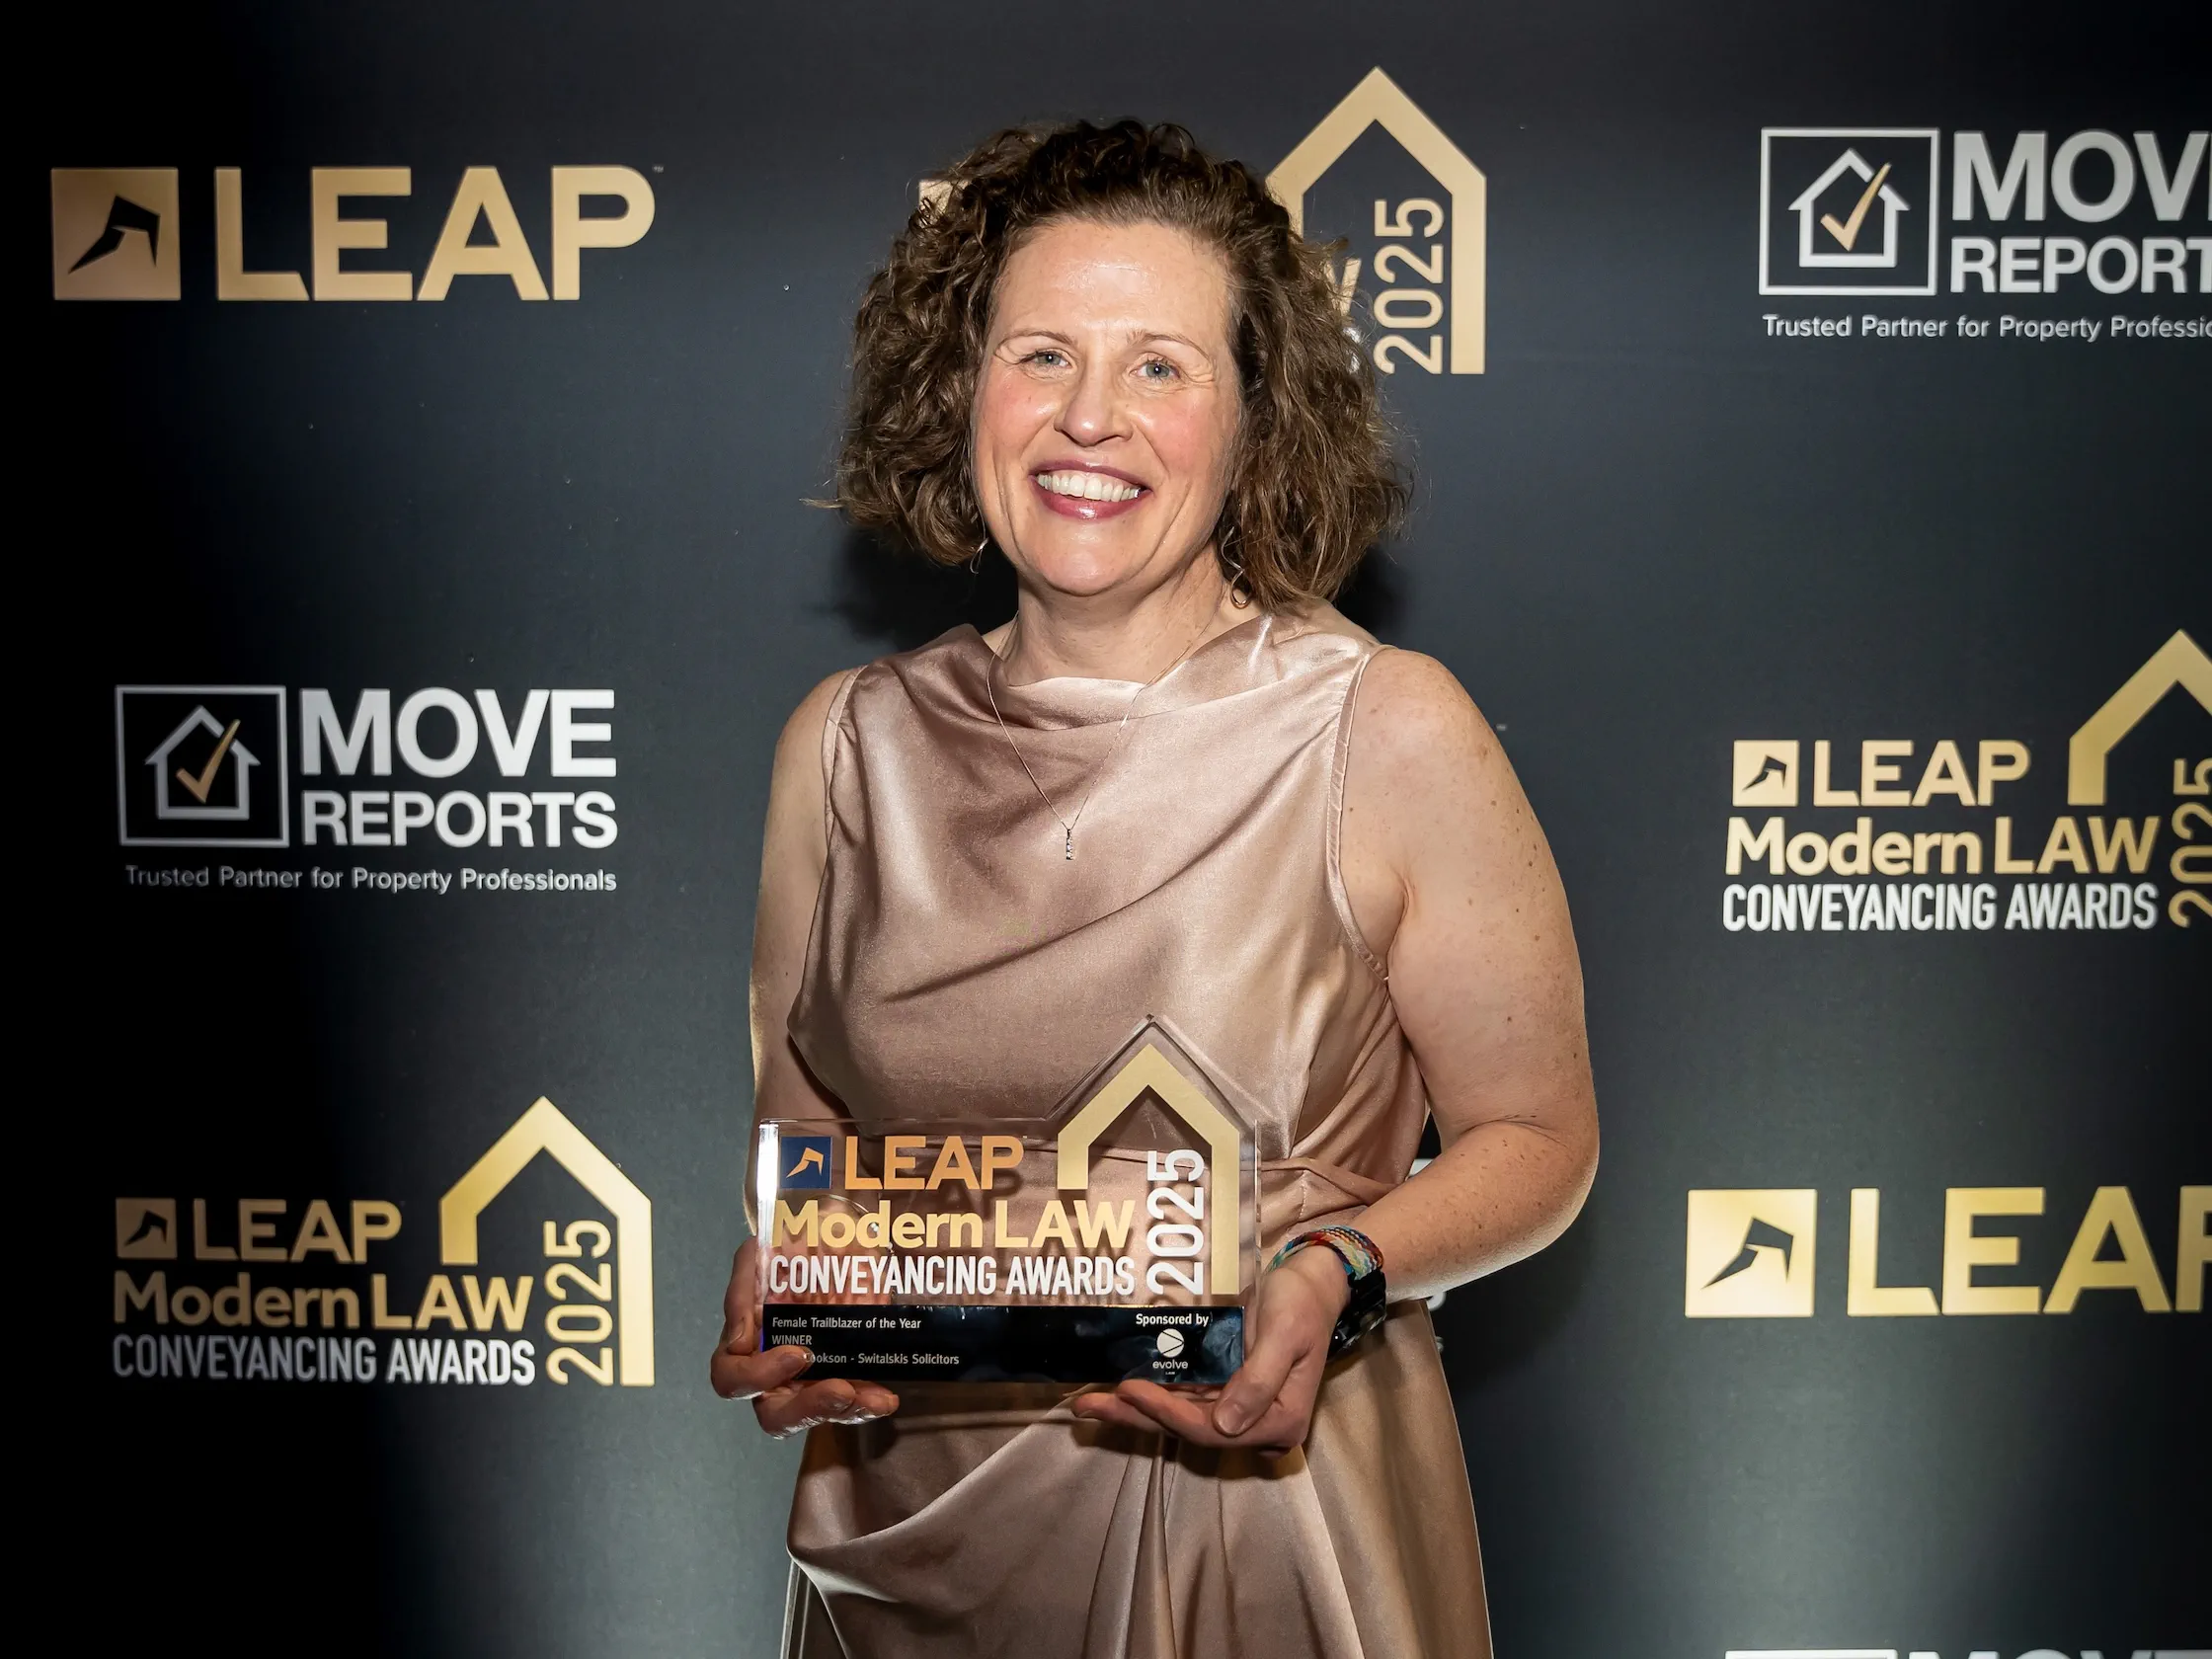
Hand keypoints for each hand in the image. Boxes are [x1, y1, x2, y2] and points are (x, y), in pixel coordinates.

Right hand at [709, 1238, 898, 1434]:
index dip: (756, 1375)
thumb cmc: (793, 1247)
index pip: (731, 1377)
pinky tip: (885, 1397)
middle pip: (774, 1414)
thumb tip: (741, 1340)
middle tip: (839, 1389)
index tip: (796, 1353)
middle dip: (807, 1408)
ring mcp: (808, 1382)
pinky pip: (851, 1405)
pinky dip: (868, 1404)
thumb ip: (744, 1282)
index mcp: (745, 1344)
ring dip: (844, 1411)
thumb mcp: (761, 1249)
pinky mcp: (843, 1380)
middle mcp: (772, 1373)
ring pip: (817, 1415)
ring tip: (871, 1398)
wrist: (839, 1237)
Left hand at [1067, 1245, 1350, 1454]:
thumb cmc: (1300, 1304)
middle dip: (1136, 1417)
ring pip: (1179, 1416)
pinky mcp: (1223, 1391)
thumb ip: (1258, 1382)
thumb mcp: (1285, 1336)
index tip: (1128, 1390)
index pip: (1212, 1429)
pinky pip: (1182, 1398)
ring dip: (1134, 1410)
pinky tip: (1115, 1390)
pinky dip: (1150, 1395)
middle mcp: (1256, 1425)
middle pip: (1187, 1428)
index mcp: (1279, 1421)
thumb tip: (1225, 1424)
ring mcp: (1237, 1410)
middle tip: (1086, 1406)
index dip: (1167, 1413)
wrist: (1310, 1282)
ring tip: (1087, 1402)